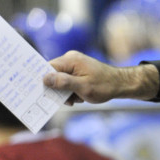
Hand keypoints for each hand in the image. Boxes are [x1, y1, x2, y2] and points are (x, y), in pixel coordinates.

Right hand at [44, 51, 159, 103]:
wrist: (121, 84)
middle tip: (67, 100)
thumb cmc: (104, 86)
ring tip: (78, 98)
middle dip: (58, 89)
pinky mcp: (79, 71)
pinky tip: (80, 97)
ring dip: (66, 92)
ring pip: (61, 80)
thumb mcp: (83, 87)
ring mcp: (75, 65)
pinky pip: (68, 81)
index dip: (43, 80)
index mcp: (71, 60)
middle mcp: (71, 59)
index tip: (38, 91)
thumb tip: (45, 79)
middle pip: (54, 74)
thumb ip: (63, 83)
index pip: (48, 68)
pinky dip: (72, 91)